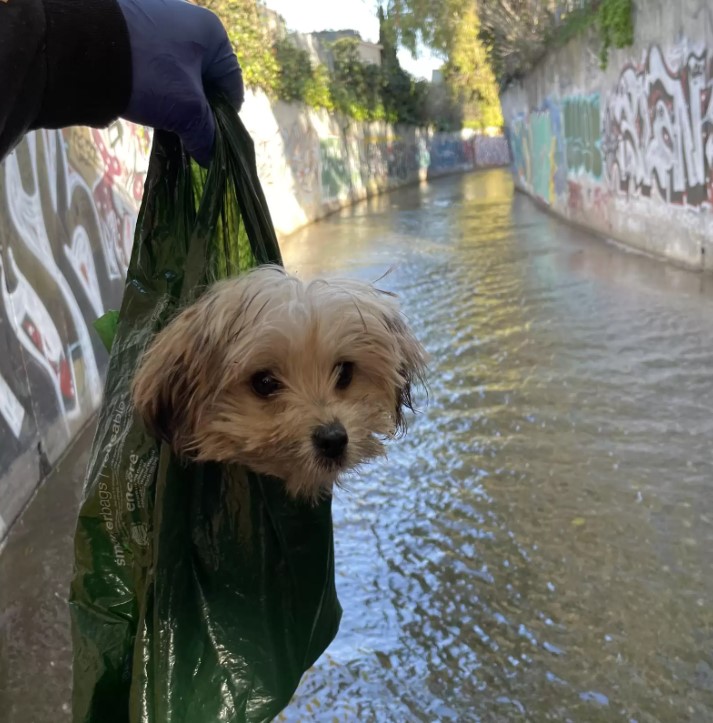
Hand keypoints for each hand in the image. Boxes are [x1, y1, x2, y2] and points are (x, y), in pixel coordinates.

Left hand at [117, 0, 243, 165]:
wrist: (79, 45)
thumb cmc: (148, 73)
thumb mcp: (186, 110)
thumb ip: (205, 134)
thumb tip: (210, 157)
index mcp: (210, 31)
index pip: (231, 85)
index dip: (224, 118)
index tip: (212, 140)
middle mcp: (186, 18)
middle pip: (203, 80)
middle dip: (197, 111)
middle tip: (186, 136)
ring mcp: (154, 20)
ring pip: (176, 75)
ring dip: (174, 102)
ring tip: (161, 123)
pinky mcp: (128, 28)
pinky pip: (152, 65)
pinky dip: (152, 87)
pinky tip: (141, 103)